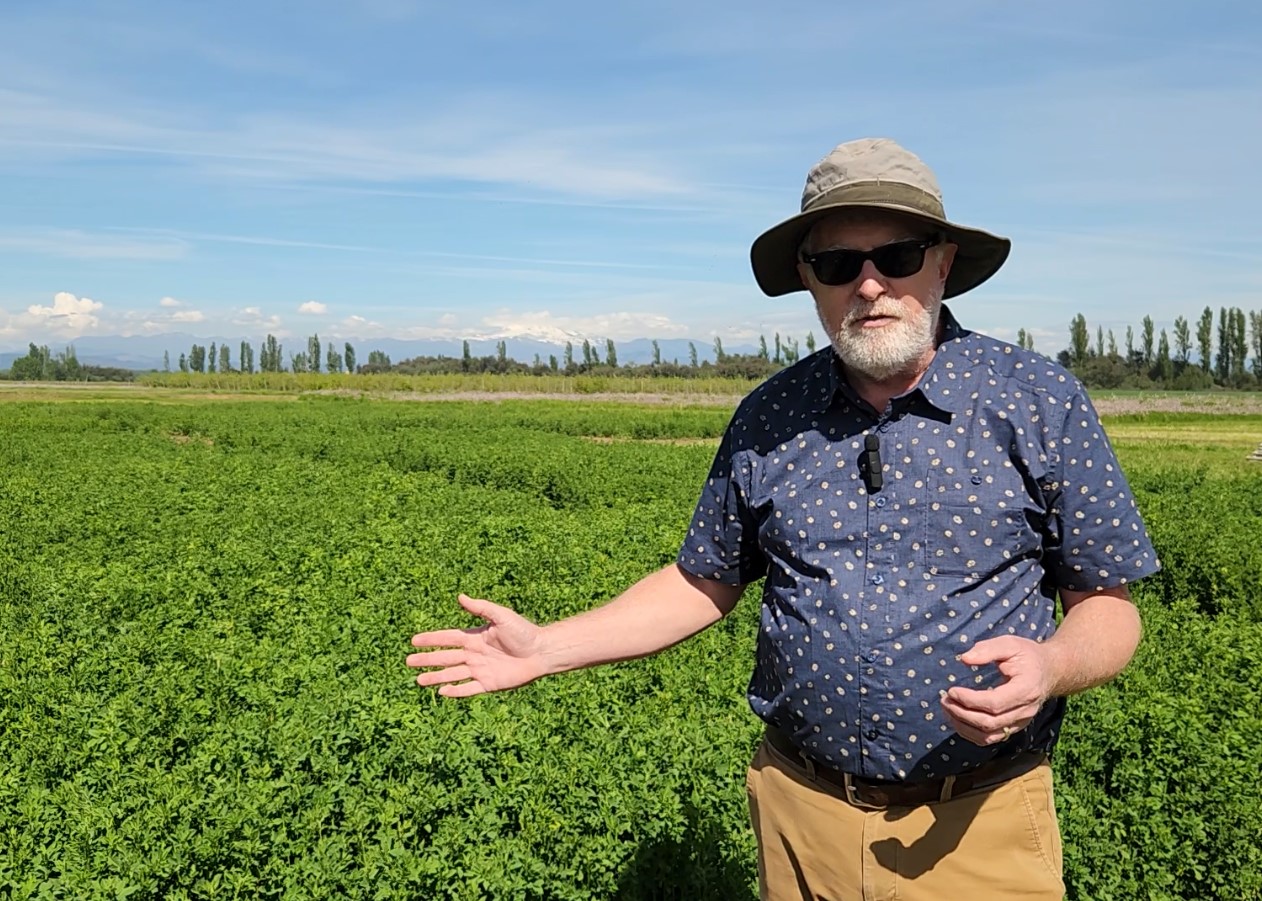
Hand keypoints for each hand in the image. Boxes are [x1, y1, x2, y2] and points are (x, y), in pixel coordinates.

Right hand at [407, 594, 546, 697]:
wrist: (542, 651)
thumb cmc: (524, 631)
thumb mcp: (501, 616)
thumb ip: (481, 608)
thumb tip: (460, 596)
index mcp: (475, 637)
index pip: (448, 638)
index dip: (431, 639)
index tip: (414, 640)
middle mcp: (475, 654)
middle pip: (446, 658)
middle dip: (427, 660)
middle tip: (408, 662)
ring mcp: (481, 670)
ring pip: (453, 674)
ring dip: (436, 677)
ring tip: (418, 680)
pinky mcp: (489, 684)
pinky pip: (469, 689)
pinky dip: (456, 691)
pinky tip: (442, 692)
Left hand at [940, 636, 1055, 745]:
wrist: (1049, 671)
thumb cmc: (1028, 655)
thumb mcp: (1010, 644)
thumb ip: (988, 649)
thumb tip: (965, 659)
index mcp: (1026, 690)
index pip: (994, 704)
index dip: (970, 700)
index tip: (951, 691)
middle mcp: (1025, 711)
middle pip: (989, 723)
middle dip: (961, 714)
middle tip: (944, 700)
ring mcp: (1020, 722)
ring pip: (988, 736)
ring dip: (963, 726)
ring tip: (947, 709)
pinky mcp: (1014, 727)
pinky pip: (990, 738)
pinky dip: (970, 733)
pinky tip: (957, 719)